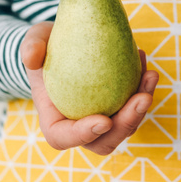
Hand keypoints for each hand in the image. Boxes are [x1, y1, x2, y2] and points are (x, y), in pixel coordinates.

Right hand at [20, 22, 158, 154]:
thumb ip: (30, 47)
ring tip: (150, 76)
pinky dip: (143, 88)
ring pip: (126, 126)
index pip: (63, 137)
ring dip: (142, 107)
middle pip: (104, 141)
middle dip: (127, 124)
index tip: (103, 120)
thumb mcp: (32, 40)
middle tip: (142, 98)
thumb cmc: (46, 46)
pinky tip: (146, 65)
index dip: (84, 134)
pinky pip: (134, 106)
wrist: (64, 43)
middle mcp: (79, 126)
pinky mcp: (118, 107)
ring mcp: (102, 119)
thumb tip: (32, 58)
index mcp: (53, 119)